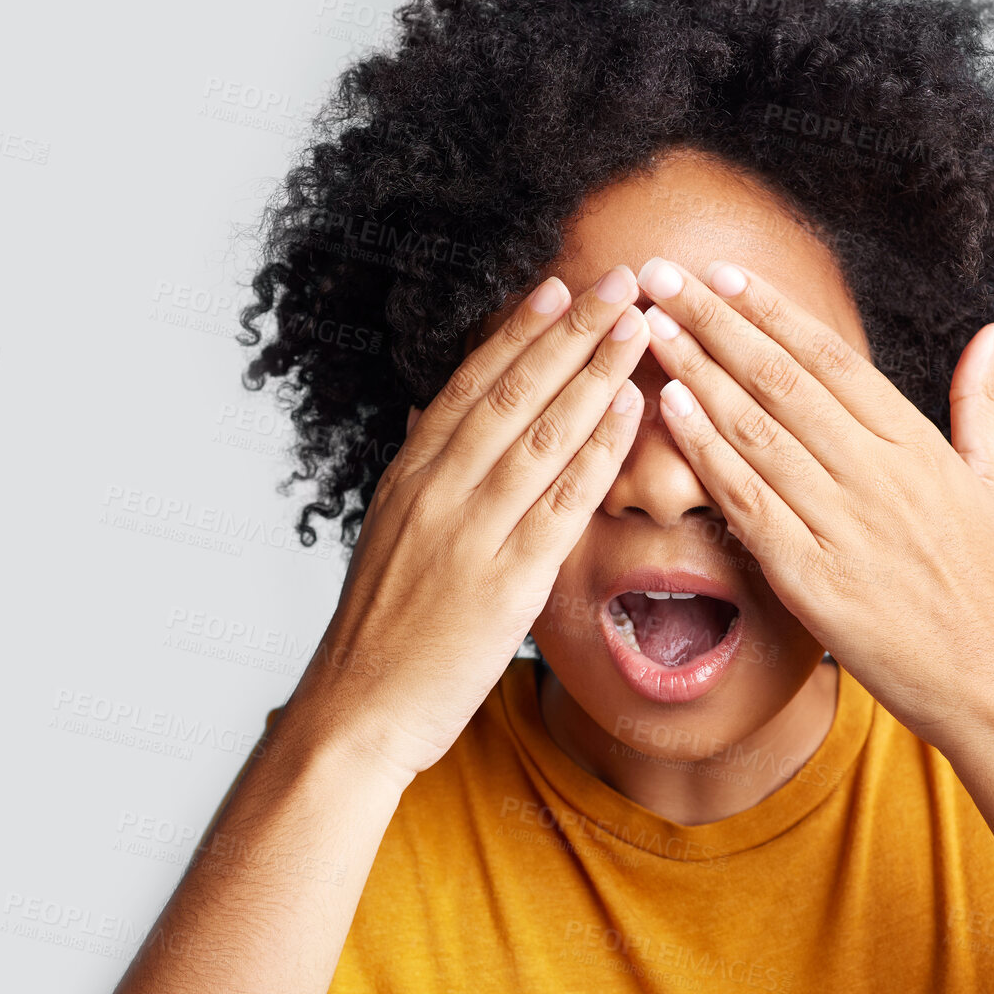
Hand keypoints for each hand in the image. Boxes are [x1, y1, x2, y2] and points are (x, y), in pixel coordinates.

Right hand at [290, 267, 649, 779]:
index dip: (519, 332)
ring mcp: (469, 534)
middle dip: (570, 332)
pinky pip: (561, 502)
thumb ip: (425, 482)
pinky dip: (597, 451)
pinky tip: (629, 412)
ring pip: (542, 435)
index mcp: (408, 478)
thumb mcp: (391, 538)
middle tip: (616, 280)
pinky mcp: (504, 582)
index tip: (558, 287)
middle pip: (513, 393)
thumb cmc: (381, 633)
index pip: (471, 386)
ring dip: (595, 373)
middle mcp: (436, 493)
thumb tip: (442, 427)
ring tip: (636, 326)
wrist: (356, 714)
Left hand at [633, 255, 993, 746]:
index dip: (771, 312)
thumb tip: (991, 330)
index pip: (832, 358)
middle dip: (714, 322)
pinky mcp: (814, 577)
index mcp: (915, 445)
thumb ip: (978, 399)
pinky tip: (669, 410)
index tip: (722, 274)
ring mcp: (844, 525)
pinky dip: (707, 452)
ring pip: (756, 431)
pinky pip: (747, 501)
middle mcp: (878, 474)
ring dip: (696, 374)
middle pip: (781, 380)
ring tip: (651, 330)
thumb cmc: (990, 582)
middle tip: (662, 275)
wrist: (993, 679)